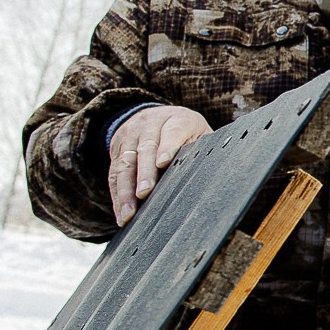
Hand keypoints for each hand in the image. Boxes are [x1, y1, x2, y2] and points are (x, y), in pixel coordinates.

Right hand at [107, 105, 211, 225]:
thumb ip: (204, 149)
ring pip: (124, 163)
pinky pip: (113, 174)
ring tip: (128, 214)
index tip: (163, 163)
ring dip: (125, 190)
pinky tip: (120, 213)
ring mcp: (130, 136)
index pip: (172, 131)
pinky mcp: (116, 150)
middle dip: (144, 172)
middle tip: (144, 193)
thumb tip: (216, 174)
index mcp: (176, 119)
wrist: (155, 115)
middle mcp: (149, 125)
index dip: (167, 147)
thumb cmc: (186, 132)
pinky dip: (116, 195)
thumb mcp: (199, 133)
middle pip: (145, 149)